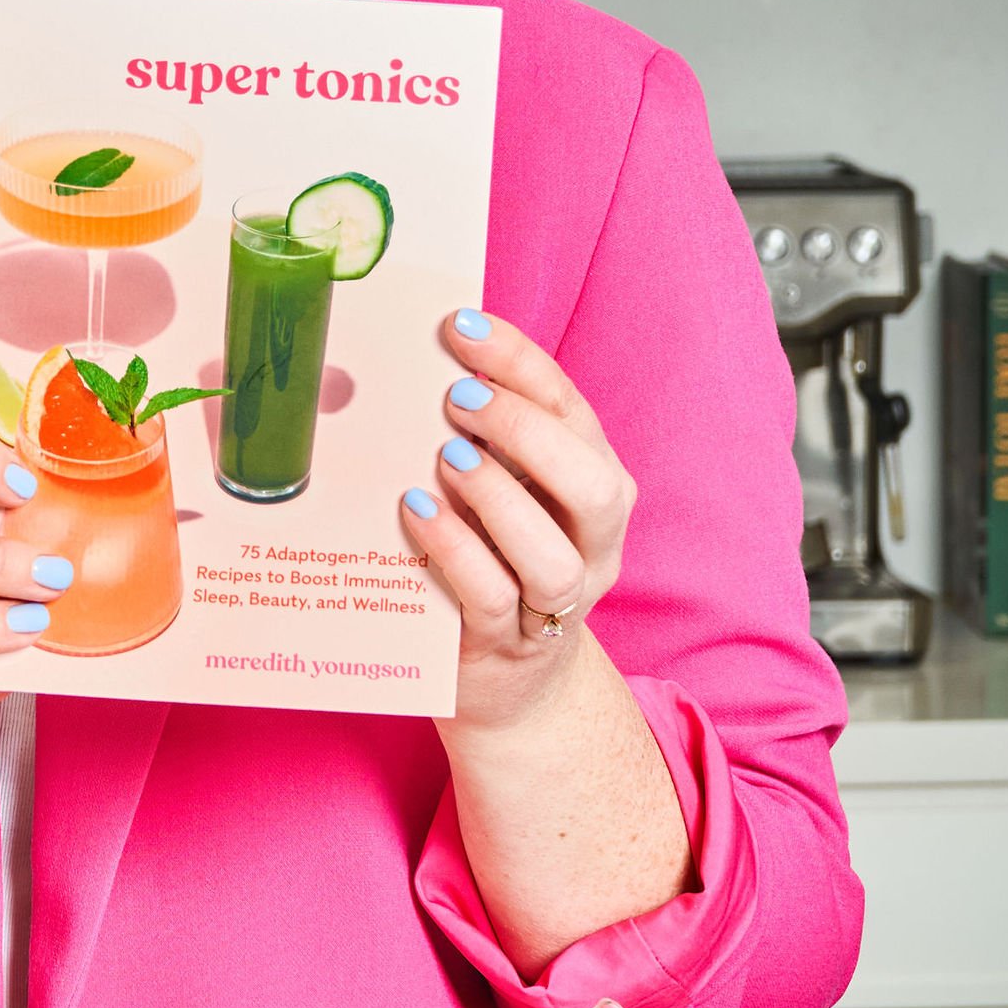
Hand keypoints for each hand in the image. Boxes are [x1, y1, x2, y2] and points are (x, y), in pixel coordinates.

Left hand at [401, 309, 637, 736]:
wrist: (513, 681)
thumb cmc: (497, 558)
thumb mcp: (502, 490)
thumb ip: (480, 437)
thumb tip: (412, 360)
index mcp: (594, 482)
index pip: (572, 409)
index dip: (520, 363)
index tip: (462, 326)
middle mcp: (593, 542)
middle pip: (595, 483)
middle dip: (525, 430)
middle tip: (456, 396)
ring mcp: (560, 601)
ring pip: (553, 555)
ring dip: (499, 497)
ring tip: (445, 456)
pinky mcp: (512, 644)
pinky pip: (496, 599)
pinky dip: (458, 552)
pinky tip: (418, 515)